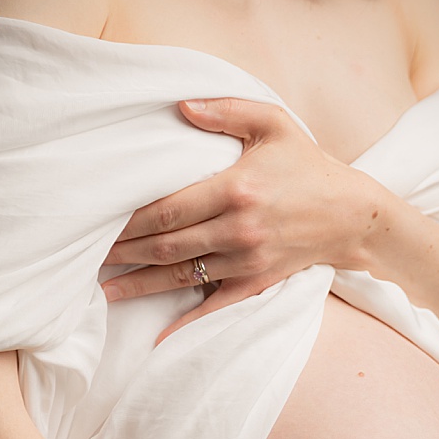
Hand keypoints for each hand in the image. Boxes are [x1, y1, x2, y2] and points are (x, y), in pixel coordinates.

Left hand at [101, 96, 376, 340]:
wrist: (351, 215)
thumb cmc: (306, 165)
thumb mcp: (273, 123)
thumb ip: (225, 112)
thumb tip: (179, 105)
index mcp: (235, 189)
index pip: (168, 208)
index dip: (130, 219)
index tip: (99, 222)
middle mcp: (238, 229)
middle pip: (166, 244)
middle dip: (124, 251)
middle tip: (87, 255)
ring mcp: (246, 261)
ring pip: (181, 276)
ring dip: (140, 284)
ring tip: (103, 289)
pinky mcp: (255, 283)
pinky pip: (214, 306)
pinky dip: (185, 322)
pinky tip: (157, 333)